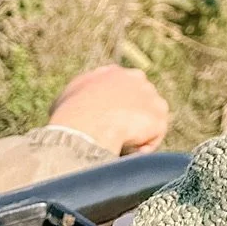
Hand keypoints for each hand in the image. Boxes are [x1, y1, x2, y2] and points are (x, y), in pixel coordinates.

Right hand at [47, 65, 169, 156]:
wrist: (88, 123)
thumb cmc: (71, 112)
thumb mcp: (67, 97)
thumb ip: (78, 96)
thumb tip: (75, 106)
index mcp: (114, 73)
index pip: (120, 88)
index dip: (113, 107)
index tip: (105, 121)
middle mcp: (137, 79)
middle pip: (137, 102)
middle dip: (128, 118)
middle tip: (114, 136)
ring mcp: (151, 97)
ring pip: (146, 120)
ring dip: (135, 134)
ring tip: (118, 147)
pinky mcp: (159, 116)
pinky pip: (151, 138)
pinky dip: (141, 148)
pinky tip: (126, 152)